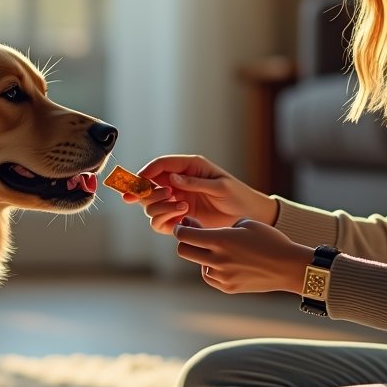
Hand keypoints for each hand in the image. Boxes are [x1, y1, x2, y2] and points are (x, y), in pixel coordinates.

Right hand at [124, 154, 276, 234]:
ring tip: (182, 208)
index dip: (146, 172)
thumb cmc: (238, 196)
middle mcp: (179, 183)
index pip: (159, 165)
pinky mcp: (179, 218)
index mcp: (188, 168)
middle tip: (164, 197)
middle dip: (147, 192)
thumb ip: (194, 182)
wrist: (248, 216)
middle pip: (148, 186)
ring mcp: (177, 201)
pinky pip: (159, 221)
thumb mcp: (220, 186)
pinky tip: (182, 218)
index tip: (139, 181)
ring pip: (151, 205)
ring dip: (160, 207)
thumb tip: (171, 178)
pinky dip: (164, 220)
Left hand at [172, 217, 311, 293]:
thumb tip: (201, 230)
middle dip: (185, 241)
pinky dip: (212, 268)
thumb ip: (220, 227)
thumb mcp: (245, 223)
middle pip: (184, 251)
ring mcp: (222, 276)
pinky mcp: (228, 287)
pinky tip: (224, 261)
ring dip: (202, 255)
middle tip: (194, 234)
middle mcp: (218, 259)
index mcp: (221, 240)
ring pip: (198, 264)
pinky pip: (210, 276)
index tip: (184, 224)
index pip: (185, 235)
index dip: (180, 228)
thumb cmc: (269, 240)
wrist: (289, 266)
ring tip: (218, 248)